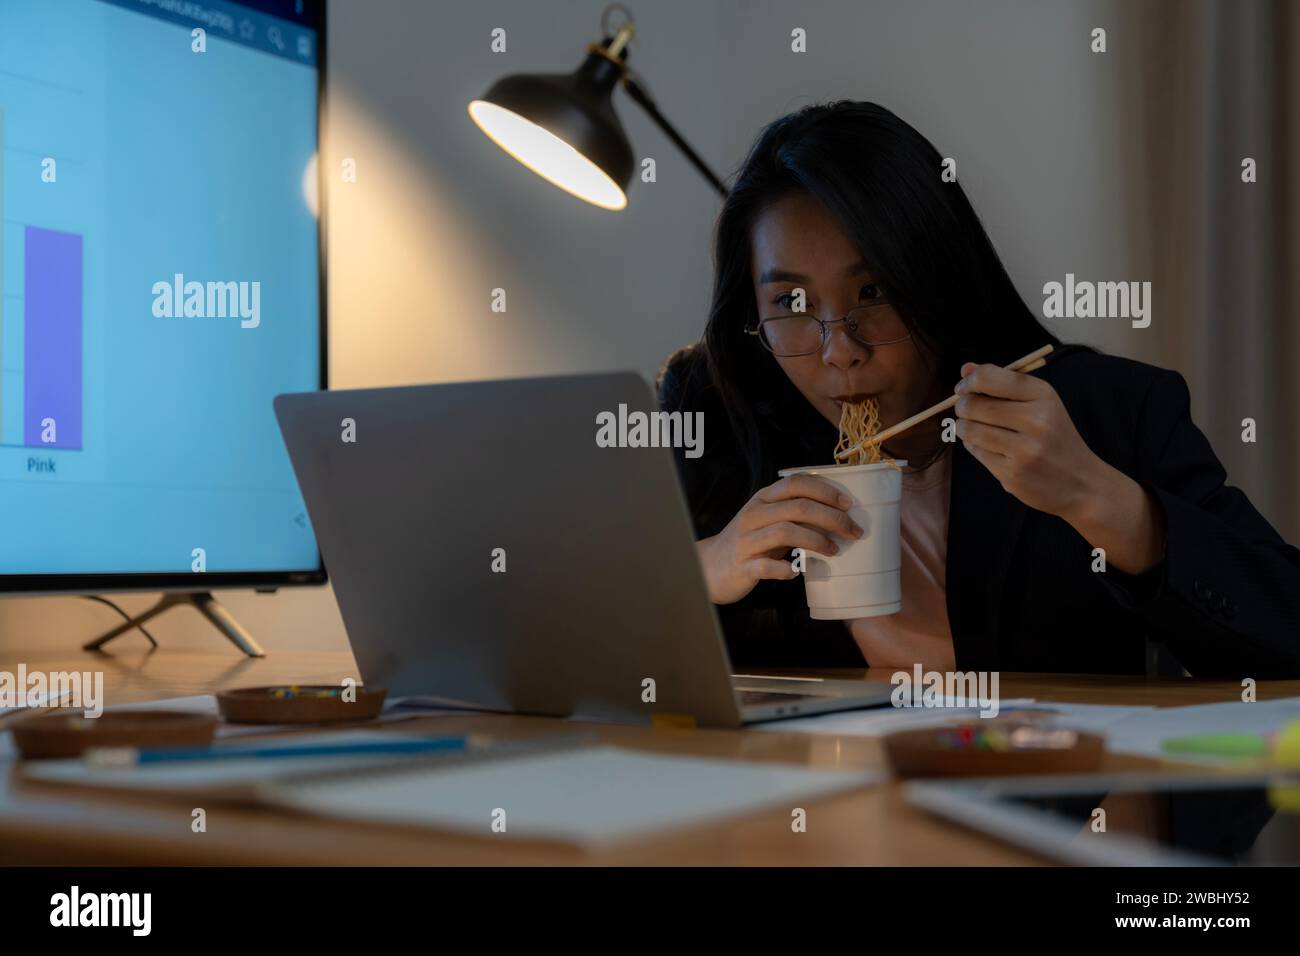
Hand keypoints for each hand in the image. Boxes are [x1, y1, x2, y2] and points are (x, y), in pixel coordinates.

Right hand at [696, 474, 863, 603]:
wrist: (709, 567)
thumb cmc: (749, 543)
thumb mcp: (769, 521)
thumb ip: (795, 514)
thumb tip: (836, 513)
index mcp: (762, 499)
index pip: (795, 483)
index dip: (824, 490)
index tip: (848, 503)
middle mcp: (754, 515)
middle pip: (798, 507)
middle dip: (832, 517)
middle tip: (853, 531)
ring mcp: (746, 541)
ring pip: (785, 532)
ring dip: (816, 540)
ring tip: (834, 550)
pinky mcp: (742, 566)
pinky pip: (767, 567)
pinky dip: (785, 570)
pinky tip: (797, 572)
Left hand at [954, 361, 1165, 572]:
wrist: (1080, 482)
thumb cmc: (1053, 436)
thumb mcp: (1039, 403)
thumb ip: (1002, 383)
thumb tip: (965, 368)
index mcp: (1042, 395)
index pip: (989, 378)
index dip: (968, 381)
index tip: (963, 388)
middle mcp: (1035, 420)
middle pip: (974, 405)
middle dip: (962, 406)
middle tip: (966, 410)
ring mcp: (1024, 449)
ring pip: (970, 429)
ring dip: (964, 427)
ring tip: (974, 428)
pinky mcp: (1012, 473)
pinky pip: (976, 452)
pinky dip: (975, 447)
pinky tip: (989, 447)